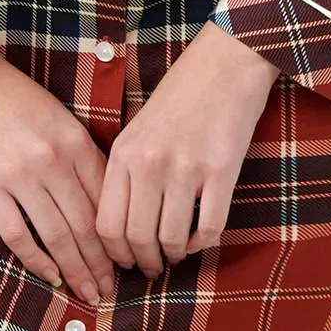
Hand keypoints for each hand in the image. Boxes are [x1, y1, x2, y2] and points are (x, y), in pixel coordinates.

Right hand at [0, 36, 117, 305]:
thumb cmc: (15, 96)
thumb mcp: (60, 117)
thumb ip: (81, 153)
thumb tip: (105, 199)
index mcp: (75, 141)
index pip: (106, 199)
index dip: (119, 235)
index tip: (128, 258)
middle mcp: (53, 161)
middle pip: (86, 224)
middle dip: (102, 263)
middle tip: (112, 291)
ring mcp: (20, 177)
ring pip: (57, 235)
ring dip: (76, 270)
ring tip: (89, 294)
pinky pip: (18, 234)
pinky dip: (36, 260)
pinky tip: (50, 276)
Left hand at [96, 22, 279, 275]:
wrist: (224, 63)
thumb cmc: (179, 97)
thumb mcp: (138, 130)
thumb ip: (126, 173)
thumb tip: (123, 230)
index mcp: (124, 153)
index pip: (106, 225)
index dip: (116, 254)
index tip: (126, 261)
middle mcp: (150, 163)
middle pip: (137, 238)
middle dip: (146, 261)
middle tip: (154, 266)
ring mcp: (186, 168)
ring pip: (173, 239)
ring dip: (175, 254)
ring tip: (178, 253)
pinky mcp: (221, 170)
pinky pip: (210, 227)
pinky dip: (204, 242)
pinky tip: (201, 237)